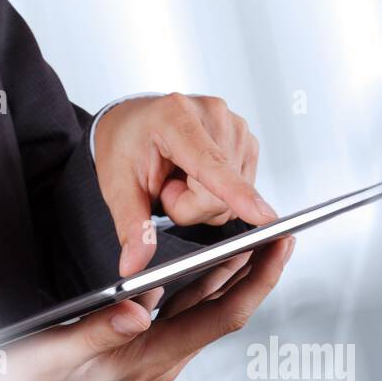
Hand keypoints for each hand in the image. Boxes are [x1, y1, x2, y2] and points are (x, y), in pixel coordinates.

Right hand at [0, 235, 293, 380]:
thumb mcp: (56, 354)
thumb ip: (98, 331)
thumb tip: (137, 310)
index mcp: (150, 361)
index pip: (221, 317)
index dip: (256, 281)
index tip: (278, 249)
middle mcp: (162, 361)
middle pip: (223, 311)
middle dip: (256, 273)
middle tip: (280, 236)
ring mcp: (154, 357)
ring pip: (205, 310)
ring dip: (231, 276)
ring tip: (253, 242)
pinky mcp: (142, 351)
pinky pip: (182, 314)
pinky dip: (200, 285)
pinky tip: (204, 265)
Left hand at [93, 93, 275, 275]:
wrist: (135, 124)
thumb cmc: (126, 145)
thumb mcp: (118, 187)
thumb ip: (131, 226)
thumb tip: (134, 264)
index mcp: (176, 118)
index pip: (211, 165)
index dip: (238, 194)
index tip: (263, 216)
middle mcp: (213, 116)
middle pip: (220, 196)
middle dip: (192, 207)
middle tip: (168, 187)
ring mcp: (236, 127)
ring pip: (233, 200)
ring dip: (205, 201)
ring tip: (183, 178)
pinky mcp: (248, 142)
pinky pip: (241, 193)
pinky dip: (219, 194)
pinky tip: (200, 176)